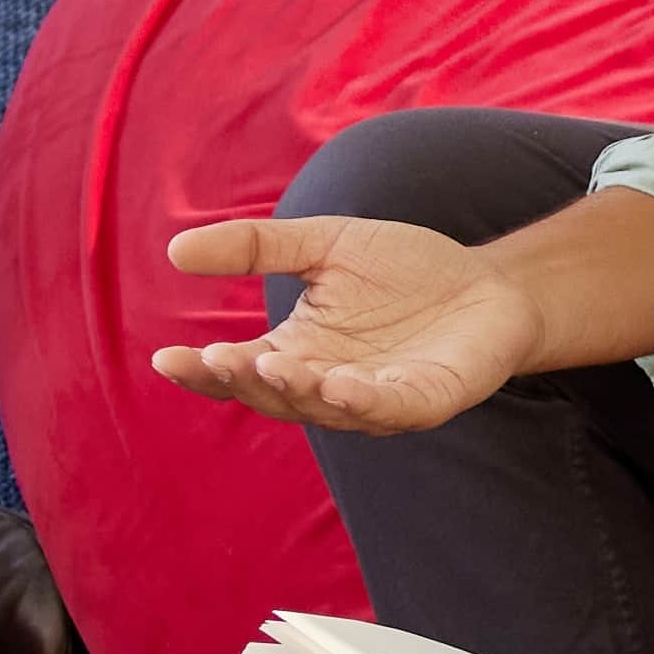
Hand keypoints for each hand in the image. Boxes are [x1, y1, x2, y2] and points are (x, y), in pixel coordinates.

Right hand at [153, 215, 542, 438]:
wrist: (489, 282)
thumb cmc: (404, 270)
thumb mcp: (322, 244)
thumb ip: (256, 247)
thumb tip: (175, 252)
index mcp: (296, 352)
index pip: (238, 370)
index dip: (202, 372)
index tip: (165, 359)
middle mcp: (327, 385)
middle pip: (273, 395)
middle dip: (244, 380)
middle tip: (217, 359)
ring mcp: (375, 401)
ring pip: (325, 408)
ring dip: (297, 390)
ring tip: (271, 365)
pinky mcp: (424, 402)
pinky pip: (389, 408)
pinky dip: (362, 401)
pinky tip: (340, 384)